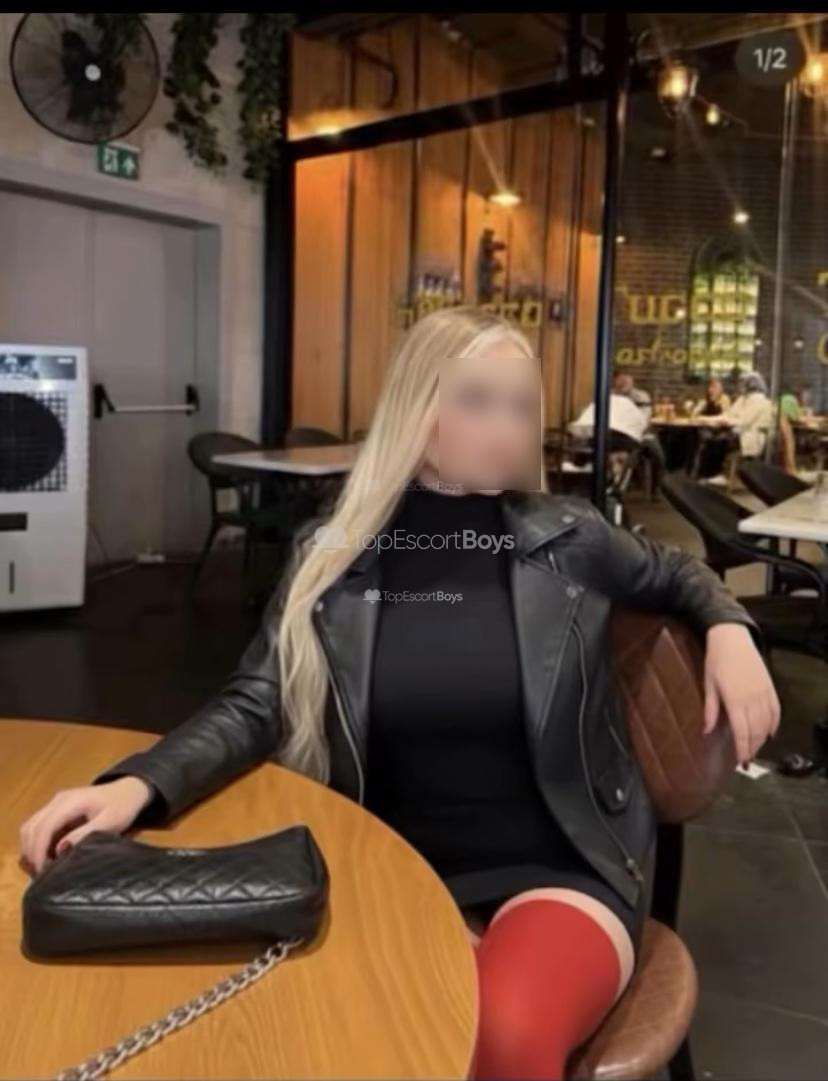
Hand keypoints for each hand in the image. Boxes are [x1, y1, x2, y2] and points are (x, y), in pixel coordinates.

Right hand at [18, 776, 153, 875]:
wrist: (129, 790)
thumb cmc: (122, 806)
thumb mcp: (110, 823)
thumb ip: (85, 834)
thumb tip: (59, 849)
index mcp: (70, 802)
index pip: (44, 827)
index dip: (38, 850)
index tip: (41, 872)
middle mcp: (58, 800)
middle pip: (32, 826)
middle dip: (32, 852)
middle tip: (40, 874)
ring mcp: (56, 803)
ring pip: (31, 826)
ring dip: (31, 847)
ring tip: (41, 868)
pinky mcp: (57, 809)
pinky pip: (38, 826)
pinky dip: (36, 842)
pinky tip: (46, 857)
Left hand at [703, 623, 779, 764]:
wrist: (732, 637)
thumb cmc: (716, 660)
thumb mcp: (708, 684)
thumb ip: (710, 709)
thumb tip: (706, 731)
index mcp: (735, 700)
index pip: (741, 732)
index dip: (742, 749)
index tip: (740, 761)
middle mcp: (752, 700)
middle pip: (756, 732)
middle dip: (752, 748)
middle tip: (746, 758)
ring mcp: (764, 694)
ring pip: (767, 724)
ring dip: (762, 739)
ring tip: (755, 748)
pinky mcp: (770, 687)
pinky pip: (776, 711)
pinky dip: (774, 724)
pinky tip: (770, 733)